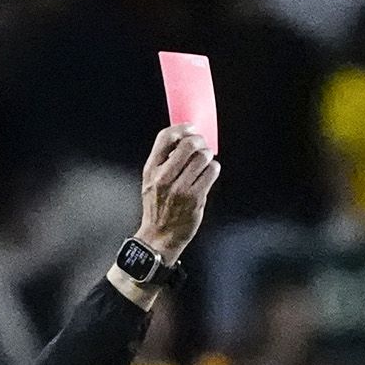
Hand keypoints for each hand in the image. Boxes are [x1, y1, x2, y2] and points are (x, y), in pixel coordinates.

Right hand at [135, 124, 218, 260]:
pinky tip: (210, 172)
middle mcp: (164, 178)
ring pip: (202, 157)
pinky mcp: (195, 198)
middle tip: (202, 146)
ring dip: (208, 155)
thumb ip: (162, 161)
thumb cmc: (157, 208)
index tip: (190, 128)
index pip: (166, 137)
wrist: (158, 237)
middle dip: (199, 141)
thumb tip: (182, 139)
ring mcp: (180, 188)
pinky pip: (211, 172)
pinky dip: (214, 168)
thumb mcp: (150, 181)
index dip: (182, 128)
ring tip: (206, 160)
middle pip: (188, 144)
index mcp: (151, 169)